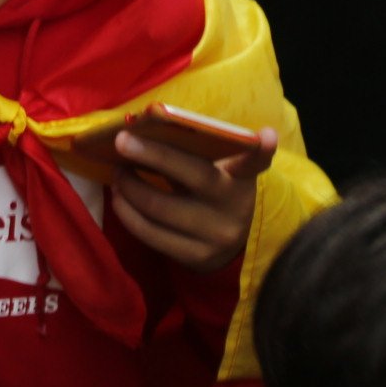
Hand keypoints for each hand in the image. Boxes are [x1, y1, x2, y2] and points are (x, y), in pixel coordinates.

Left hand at [110, 120, 276, 270]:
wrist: (229, 243)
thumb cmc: (214, 192)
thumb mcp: (217, 170)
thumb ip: (196, 152)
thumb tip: (146, 128)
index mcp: (240, 179)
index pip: (254, 162)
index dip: (261, 149)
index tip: (268, 134)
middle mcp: (233, 207)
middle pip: (192, 175)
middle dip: (152, 154)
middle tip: (122, 141)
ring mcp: (215, 236)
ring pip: (160, 208)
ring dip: (129, 187)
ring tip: (117, 172)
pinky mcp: (195, 258)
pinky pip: (150, 235)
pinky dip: (128, 213)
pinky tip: (120, 198)